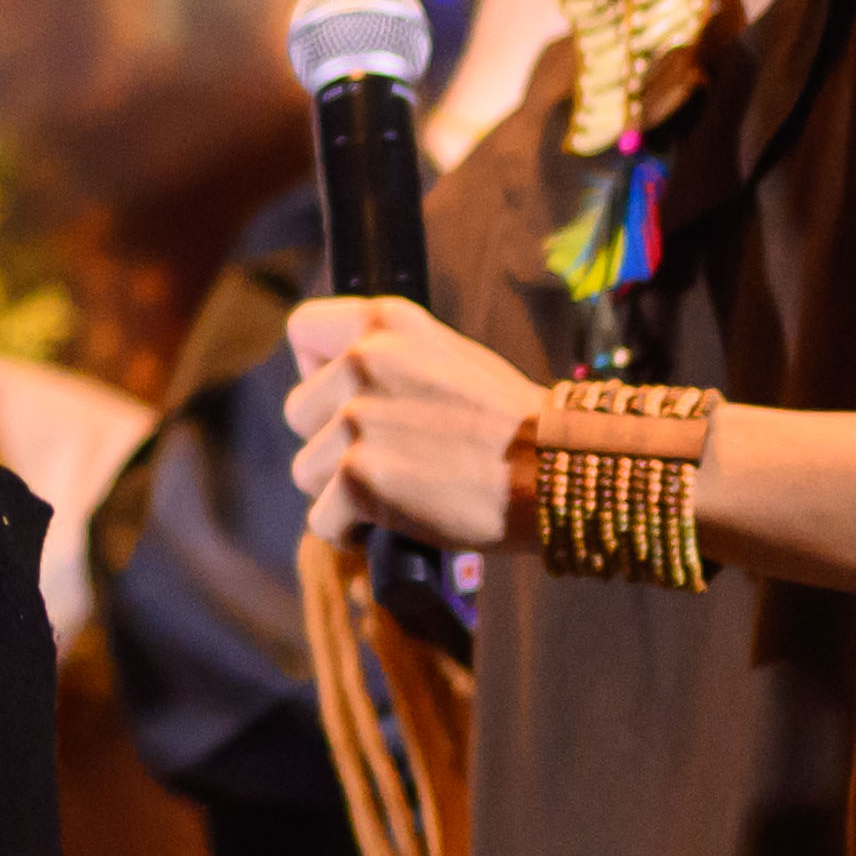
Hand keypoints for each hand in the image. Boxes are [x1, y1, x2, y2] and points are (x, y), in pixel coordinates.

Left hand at [280, 294, 546, 558]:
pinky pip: (322, 520)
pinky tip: (397, 521)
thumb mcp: (446, 355)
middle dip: (334, 443)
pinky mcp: (357, 480)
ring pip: (307, 471)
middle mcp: (360, 362)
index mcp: (383, 323)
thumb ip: (387, 356)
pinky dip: (354, 532)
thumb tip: (332, 379)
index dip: (317, 371)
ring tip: (404, 489)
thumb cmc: (508, 423)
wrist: (556, 469)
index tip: (347, 398)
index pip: (302, 331)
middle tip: (394, 456)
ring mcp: (355, 421)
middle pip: (299, 413)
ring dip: (345, 491)